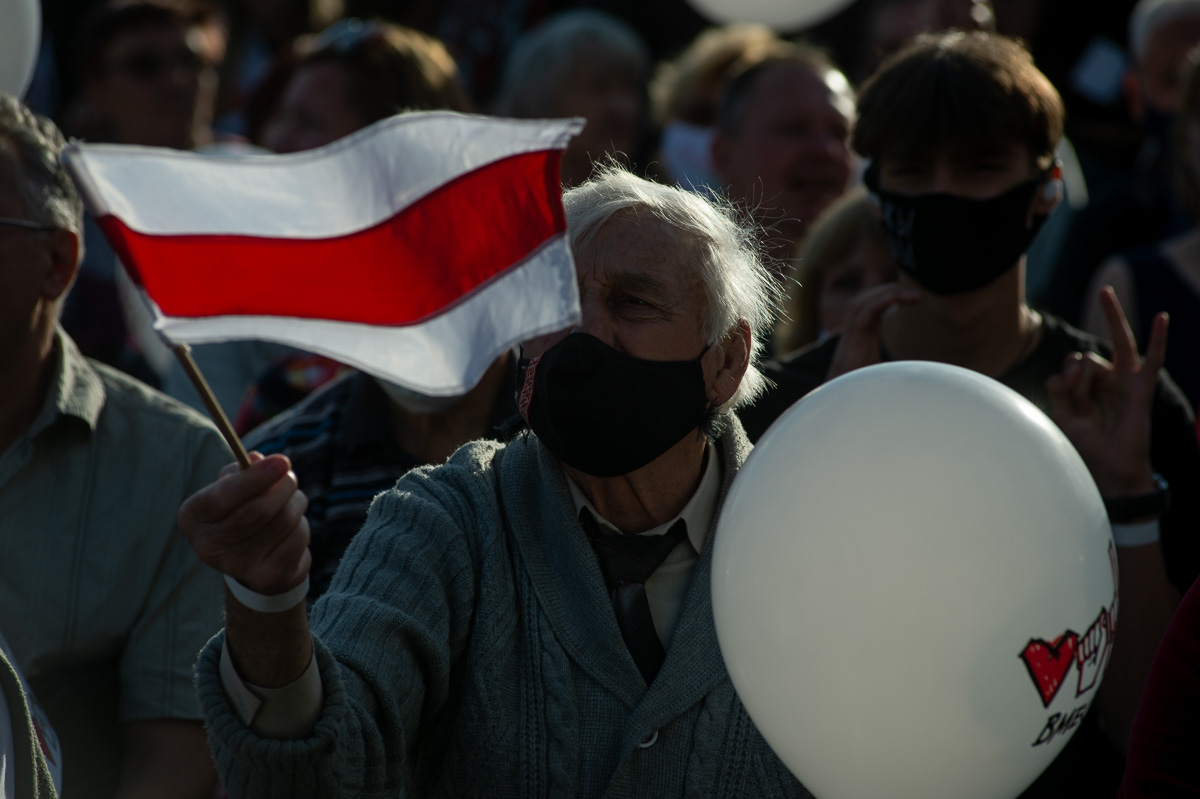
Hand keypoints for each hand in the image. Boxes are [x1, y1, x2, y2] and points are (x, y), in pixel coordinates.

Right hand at [178, 452, 310, 594]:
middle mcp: (208, 546)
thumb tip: (258, 460)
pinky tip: (291, 528)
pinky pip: (297, 538)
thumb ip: (244, 470)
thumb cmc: (242, 511)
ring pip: (283, 520)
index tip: (281, 461)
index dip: (255, 477)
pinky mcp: (266, 577)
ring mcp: (236, 565)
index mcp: (193, 517)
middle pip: (258, 509)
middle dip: (282, 487)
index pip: (222, 496)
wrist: (254, 561)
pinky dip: (301, 525)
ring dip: (295, 503)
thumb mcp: (234, 486)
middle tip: (290, 477)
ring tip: (290, 502)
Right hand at [827, 283, 919, 379]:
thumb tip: (924, 370)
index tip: (917, 298)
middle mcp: (857, 324)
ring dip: (888, 294)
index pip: (879, 302)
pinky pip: (863, 313)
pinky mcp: (852, 335)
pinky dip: (877, 303)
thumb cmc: (865, 379)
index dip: (896, 296)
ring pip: (866, 301)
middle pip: (872, 297)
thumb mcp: (887, 367)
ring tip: (909, 295)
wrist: (846, 392)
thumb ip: (901, 364)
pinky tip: (892, 298)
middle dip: (894, 291)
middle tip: (917, 296)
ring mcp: (853, 328)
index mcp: (865, 328)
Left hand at [1045, 286, 1166, 496]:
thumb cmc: (1087, 446)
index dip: (1062, 382)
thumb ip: (1059, 389)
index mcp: (1086, 387)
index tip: (1065, 405)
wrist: (1111, 469)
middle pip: (1085, 357)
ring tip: (1086, 401)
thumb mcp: (1062, 416)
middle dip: (1075, 362)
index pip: (1068, 368)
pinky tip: (1162, 317)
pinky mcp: (1141, 388)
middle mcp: (1105, 381)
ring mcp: (1124, 382)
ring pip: (1098, 361)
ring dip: (1085, 379)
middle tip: (1071, 375)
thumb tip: (1070, 363)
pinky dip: (1158, 338)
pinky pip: (1152, 359)